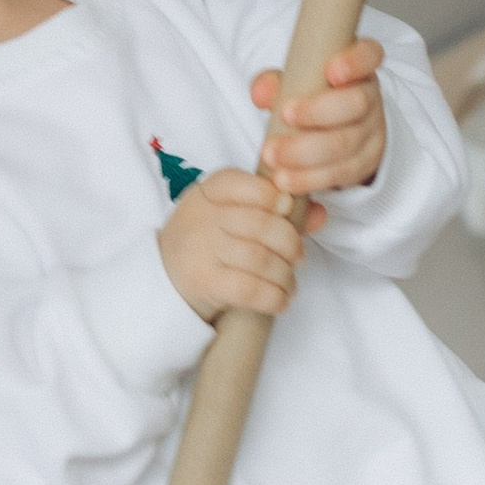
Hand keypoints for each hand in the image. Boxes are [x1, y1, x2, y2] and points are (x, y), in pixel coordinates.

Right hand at [160, 166, 323, 319]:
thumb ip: (277, 212)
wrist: (164, 283)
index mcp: (208, 193)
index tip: (287, 212)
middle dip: (289, 243)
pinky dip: (274, 296)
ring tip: (288, 282)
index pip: (245, 184)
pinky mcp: (204, 283)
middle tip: (297, 257)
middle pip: (261, 224)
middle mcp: (201, 218)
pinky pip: (250, 289)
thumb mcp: (232, 217)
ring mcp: (200, 250)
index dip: (274, 197)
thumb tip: (319, 214)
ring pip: (260, 259)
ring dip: (285, 275)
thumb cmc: (208, 244)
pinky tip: (280, 300)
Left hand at [250, 36, 385, 201]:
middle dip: (317, 112)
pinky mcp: (365, 163)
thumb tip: (260, 93)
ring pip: (346, 144)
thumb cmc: (311, 97)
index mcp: (358, 68)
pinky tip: (286, 179)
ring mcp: (372, 132)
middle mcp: (371, 97)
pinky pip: (341, 173)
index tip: (332, 71)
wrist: (332, 130)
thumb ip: (275, 82)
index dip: (355, 62)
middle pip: (356, 104)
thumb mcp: (294, 83)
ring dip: (306, 153)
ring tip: (273, 157)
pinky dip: (310, 178)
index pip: (369, 55)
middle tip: (284, 116)